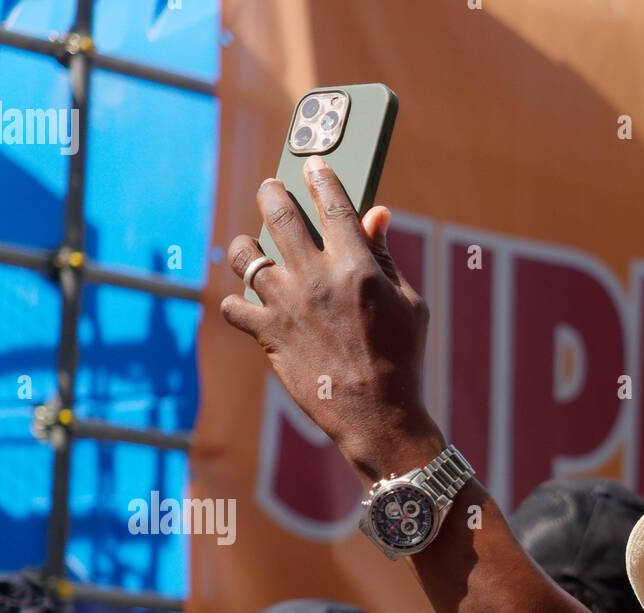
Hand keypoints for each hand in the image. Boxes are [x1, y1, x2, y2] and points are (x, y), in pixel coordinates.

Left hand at [220, 157, 443, 481]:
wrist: (378, 416)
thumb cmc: (402, 359)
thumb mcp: (408, 304)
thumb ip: (385, 257)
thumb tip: (376, 214)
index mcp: (356, 265)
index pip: (332, 203)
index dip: (321, 177)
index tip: (313, 165)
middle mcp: (316, 277)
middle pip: (278, 212)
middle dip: (271, 192)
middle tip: (270, 189)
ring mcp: (287, 305)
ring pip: (245, 254)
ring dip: (245, 245)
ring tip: (250, 248)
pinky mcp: (269, 335)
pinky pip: (235, 306)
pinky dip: (238, 302)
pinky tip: (249, 303)